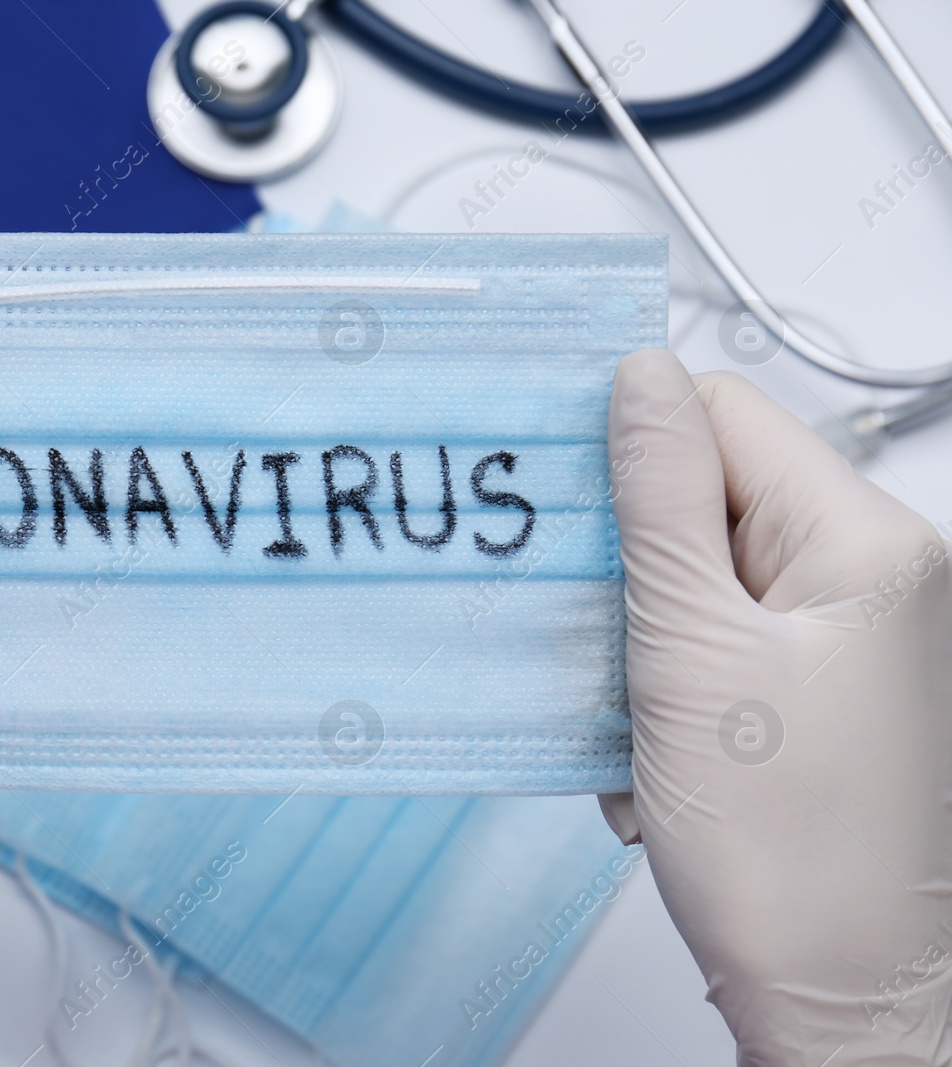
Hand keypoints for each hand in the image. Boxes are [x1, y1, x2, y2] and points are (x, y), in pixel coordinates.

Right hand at [599, 350, 951, 1064]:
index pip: (724, 414)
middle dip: (629, 562)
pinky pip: (712, 639)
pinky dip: (663, 684)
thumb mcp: (694, 653)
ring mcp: (843, 635)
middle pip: (708, 494)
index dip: (629, 444)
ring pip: (697, 573)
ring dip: (639, 637)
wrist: (838, 993)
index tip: (557, 496)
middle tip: (593, 630)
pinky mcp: (813, 689)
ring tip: (636, 717)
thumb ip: (663, 502)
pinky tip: (657, 750)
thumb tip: (640, 376)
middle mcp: (868, 574)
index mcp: (863, 542)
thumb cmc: (788, 852)